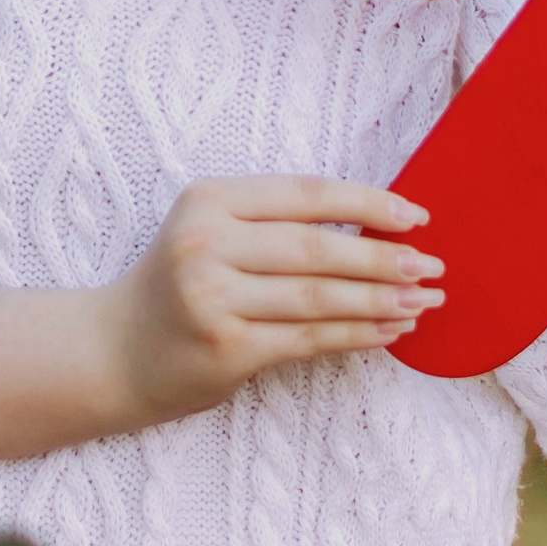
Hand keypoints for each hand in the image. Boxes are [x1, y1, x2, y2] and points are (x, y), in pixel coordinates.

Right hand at [105, 177, 442, 426]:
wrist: (113, 351)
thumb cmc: (179, 285)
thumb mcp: (211, 232)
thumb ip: (277, 224)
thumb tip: (379, 228)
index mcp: (209, 200)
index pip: (306, 194)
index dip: (368, 203)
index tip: (417, 216)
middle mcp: (206, 244)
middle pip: (318, 249)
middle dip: (385, 258)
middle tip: (433, 267)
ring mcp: (213, 299)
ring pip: (320, 298)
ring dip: (381, 301)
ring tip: (423, 302)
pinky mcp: (226, 349)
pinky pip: (309, 339)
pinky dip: (356, 334)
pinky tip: (388, 331)